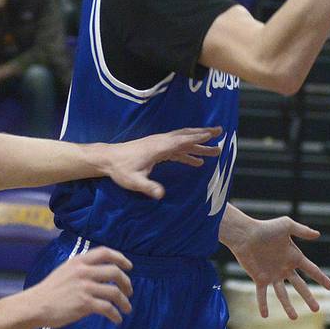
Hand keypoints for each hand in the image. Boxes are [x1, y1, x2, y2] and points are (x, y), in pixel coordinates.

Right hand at [29, 245, 132, 325]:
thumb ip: (82, 269)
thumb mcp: (65, 270)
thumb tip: (101, 273)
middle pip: (115, 272)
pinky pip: (108, 308)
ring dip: (124, 302)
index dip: (120, 258)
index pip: (105, 252)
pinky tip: (117, 319)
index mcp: (78, 261)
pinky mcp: (84, 304)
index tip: (129, 266)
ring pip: (114, 292)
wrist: (36, 305)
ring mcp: (84, 287)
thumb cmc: (50, 291)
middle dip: (126, 282)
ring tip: (127, 308)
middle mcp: (83, 272)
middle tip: (129, 291)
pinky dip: (116, 315)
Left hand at [103, 126, 222, 198]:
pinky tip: (197, 162)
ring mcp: (159, 144)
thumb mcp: (134, 181)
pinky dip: (189, 153)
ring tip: (216, 150)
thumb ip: (148, 187)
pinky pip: (177, 149)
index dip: (198, 137)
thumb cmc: (120, 169)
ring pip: (183, 141)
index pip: (182, 140)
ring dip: (199, 144)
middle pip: (186, 136)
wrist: (108, 159)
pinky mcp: (157, 149)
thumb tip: (161, 195)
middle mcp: (161, 142)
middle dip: (204, 134)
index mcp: (159, 147)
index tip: (213, 134)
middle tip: (221, 132)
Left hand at [225, 216, 329, 319]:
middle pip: (300, 286)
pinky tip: (265, 315)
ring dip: (287, 306)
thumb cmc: (265, 227)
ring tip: (294, 318)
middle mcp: (284, 268)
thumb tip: (318, 234)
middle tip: (317, 309)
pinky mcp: (259, 278)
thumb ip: (302, 230)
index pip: (312, 269)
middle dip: (308, 297)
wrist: (245, 234)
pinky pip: (262, 294)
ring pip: (282, 294)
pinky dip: (263, 305)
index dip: (321, 278)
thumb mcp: (286, 225)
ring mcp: (272, 274)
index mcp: (293, 257)